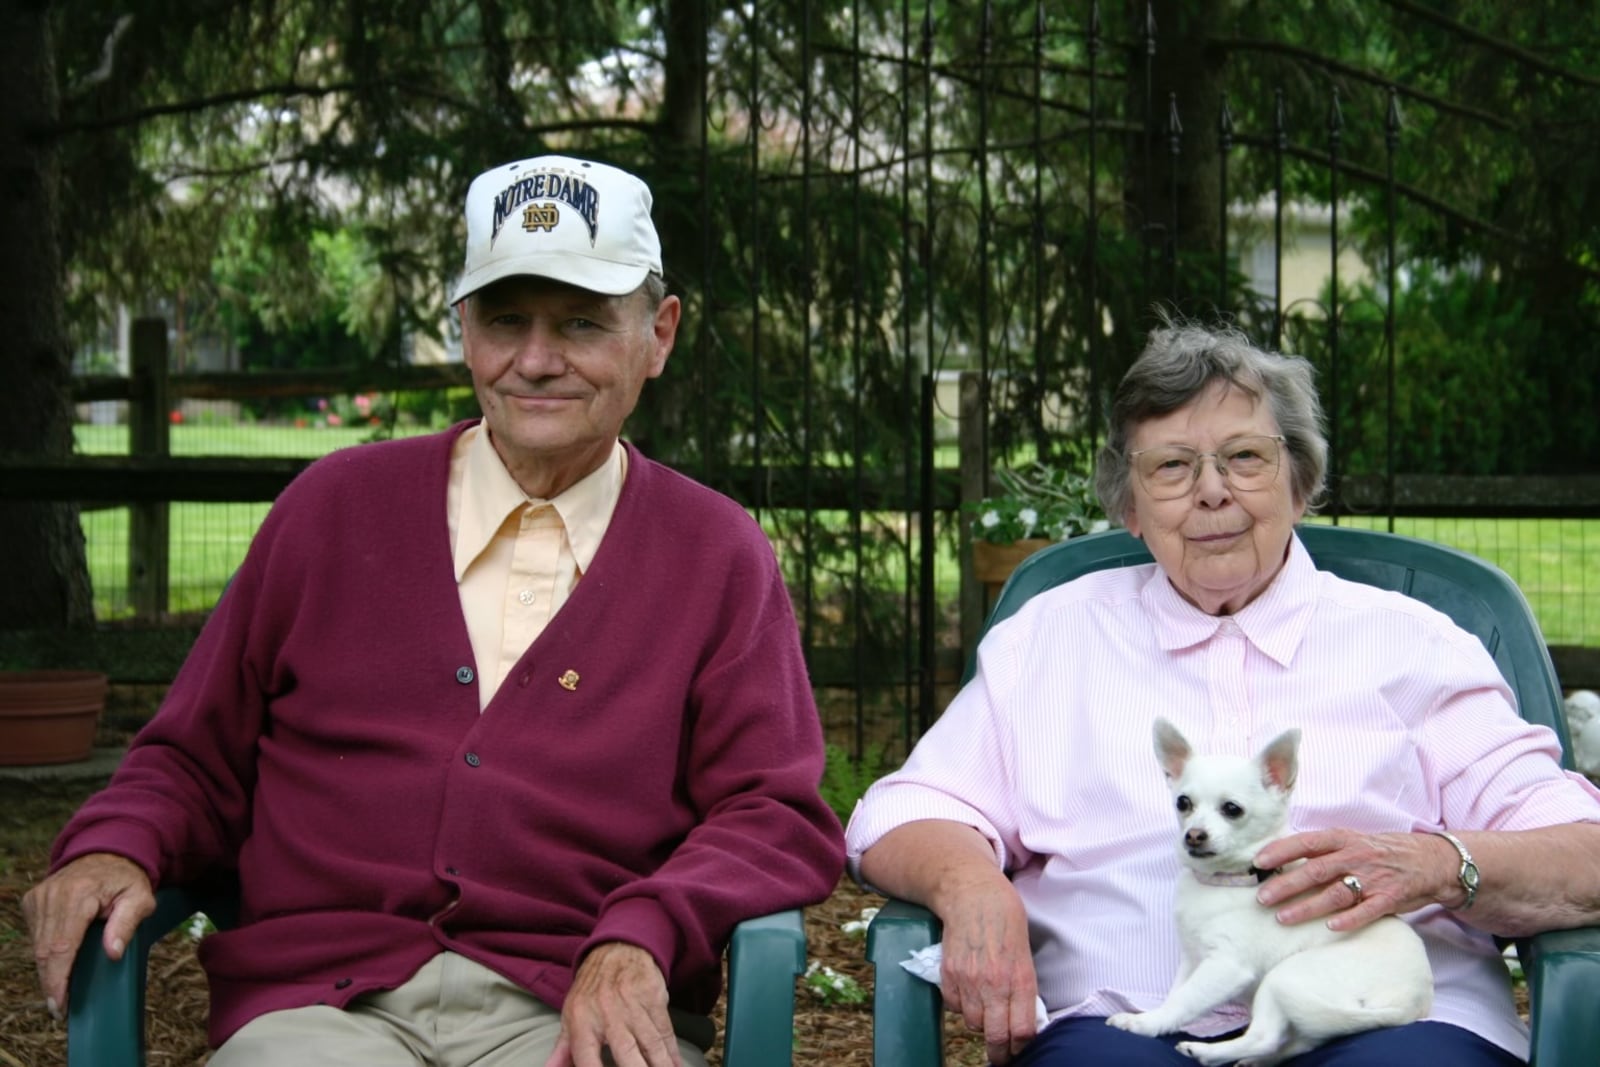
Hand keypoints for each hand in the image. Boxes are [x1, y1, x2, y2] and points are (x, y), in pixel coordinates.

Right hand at [21, 852, 154, 1018]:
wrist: (107, 852)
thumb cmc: (126, 879)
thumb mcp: (140, 897)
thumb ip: (127, 923)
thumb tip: (112, 953)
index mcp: (78, 895)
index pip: (62, 946)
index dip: (58, 979)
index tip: (59, 1004)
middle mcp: (52, 895)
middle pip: (45, 951)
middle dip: (51, 983)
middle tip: (59, 1009)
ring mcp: (39, 897)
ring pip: (37, 946)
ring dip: (47, 971)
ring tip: (59, 992)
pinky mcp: (33, 901)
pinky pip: (35, 936)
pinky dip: (45, 954)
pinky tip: (57, 966)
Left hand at [543, 941, 679, 1066]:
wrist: (618, 949)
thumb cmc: (592, 989)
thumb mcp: (571, 1015)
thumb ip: (563, 1049)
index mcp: (582, 1020)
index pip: (586, 1057)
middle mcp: (607, 1013)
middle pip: (626, 1053)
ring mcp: (633, 1005)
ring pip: (651, 1044)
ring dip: (661, 1065)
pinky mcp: (653, 998)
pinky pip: (665, 1031)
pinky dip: (672, 1052)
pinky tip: (676, 1065)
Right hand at [936, 881, 1038, 1064]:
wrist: (972, 894)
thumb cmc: (1005, 918)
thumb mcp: (1025, 954)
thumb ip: (1023, 986)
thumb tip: (1022, 1017)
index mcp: (1021, 979)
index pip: (1023, 1030)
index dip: (1020, 1046)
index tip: (1018, 1049)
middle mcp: (995, 984)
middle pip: (996, 1035)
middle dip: (999, 1052)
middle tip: (1000, 1055)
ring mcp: (969, 980)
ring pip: (973, 1023)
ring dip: (980, 1023)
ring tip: (984, 1013)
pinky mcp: (949, 974)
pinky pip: (954, 1006)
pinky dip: (960, 1005)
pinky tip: (967, 992)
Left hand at [1253, 829, 1455, 930]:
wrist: (1431, 860)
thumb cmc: (1382, 852)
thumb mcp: (1353, 842)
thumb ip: (1324, 850)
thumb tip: (1285, 859)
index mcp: (1344, 839)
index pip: (1306, 842)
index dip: (1281, 851)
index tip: (1258, 861)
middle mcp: (1356, 856)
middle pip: (1314, 871)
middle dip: (1286, 885)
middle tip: (1262, 898)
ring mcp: (1373, 878)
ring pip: (1334, 894)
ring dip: (1307, 907)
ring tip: (1282, 918)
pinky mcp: (1390, 898)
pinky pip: (1367, 910)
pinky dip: (1348, 919)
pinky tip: (1330, 927)